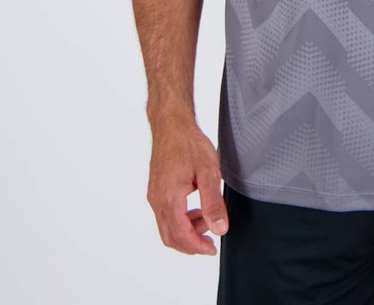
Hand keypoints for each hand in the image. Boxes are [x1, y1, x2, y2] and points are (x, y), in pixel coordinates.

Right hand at [147, 122, 228, 254]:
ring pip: (166, 227)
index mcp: (169, 199)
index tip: (212, 249)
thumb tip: (220, 228)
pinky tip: (195, 209)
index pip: (181, 236)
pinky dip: (180, 220)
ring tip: (207, 219)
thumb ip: (213, 203)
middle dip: (191, 243)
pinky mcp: (155, 189)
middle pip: (170, 236)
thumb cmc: (189, 143)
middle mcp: (157, 200)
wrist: (171, 124)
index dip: (197, 247)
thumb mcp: (209, 172)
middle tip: (211, 240)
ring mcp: (154, 195)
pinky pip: (164, 215)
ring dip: (186, 230)